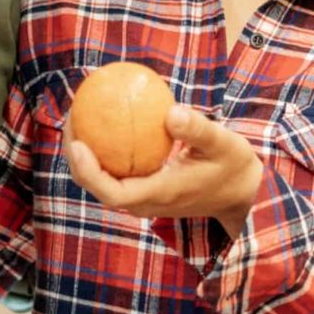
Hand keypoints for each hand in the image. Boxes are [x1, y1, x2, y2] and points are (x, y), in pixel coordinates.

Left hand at [68, 104, 263, 234]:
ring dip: (84, 154)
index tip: (79, 143)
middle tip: (72, 117)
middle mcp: (144, 202)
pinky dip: (101, 151)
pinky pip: (113, 172)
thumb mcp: (224, 143)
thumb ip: (198, 129)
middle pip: (95, 187)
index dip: (89, 172)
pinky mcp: (143, 191)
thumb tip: (170, 111)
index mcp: (159, 194)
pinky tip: (100, 122)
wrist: (240, 192)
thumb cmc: (232, 166)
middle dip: (76, 156)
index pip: (112, 192)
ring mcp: (142, 199)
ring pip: (100, 181)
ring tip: (78, 116)